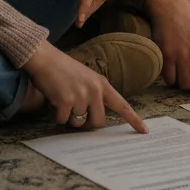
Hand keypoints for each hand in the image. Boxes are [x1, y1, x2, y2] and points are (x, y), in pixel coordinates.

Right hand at [23, 41, 147, 132]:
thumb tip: (95, 118)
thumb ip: (94, 94)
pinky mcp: (66, 100)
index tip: (144, 131)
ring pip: (79, 123)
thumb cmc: (63, 69)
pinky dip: (57, 116)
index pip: (122, 105)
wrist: (45, 58)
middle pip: (98, 122)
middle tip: (76, 111)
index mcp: (102, 84)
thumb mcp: (86, 77)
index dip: (133, 120)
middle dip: (86, 122)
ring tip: (62, 99)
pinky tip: (54, 101)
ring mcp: (81, 95)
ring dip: (69, 117)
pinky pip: (63, 120)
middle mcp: (95, 90)